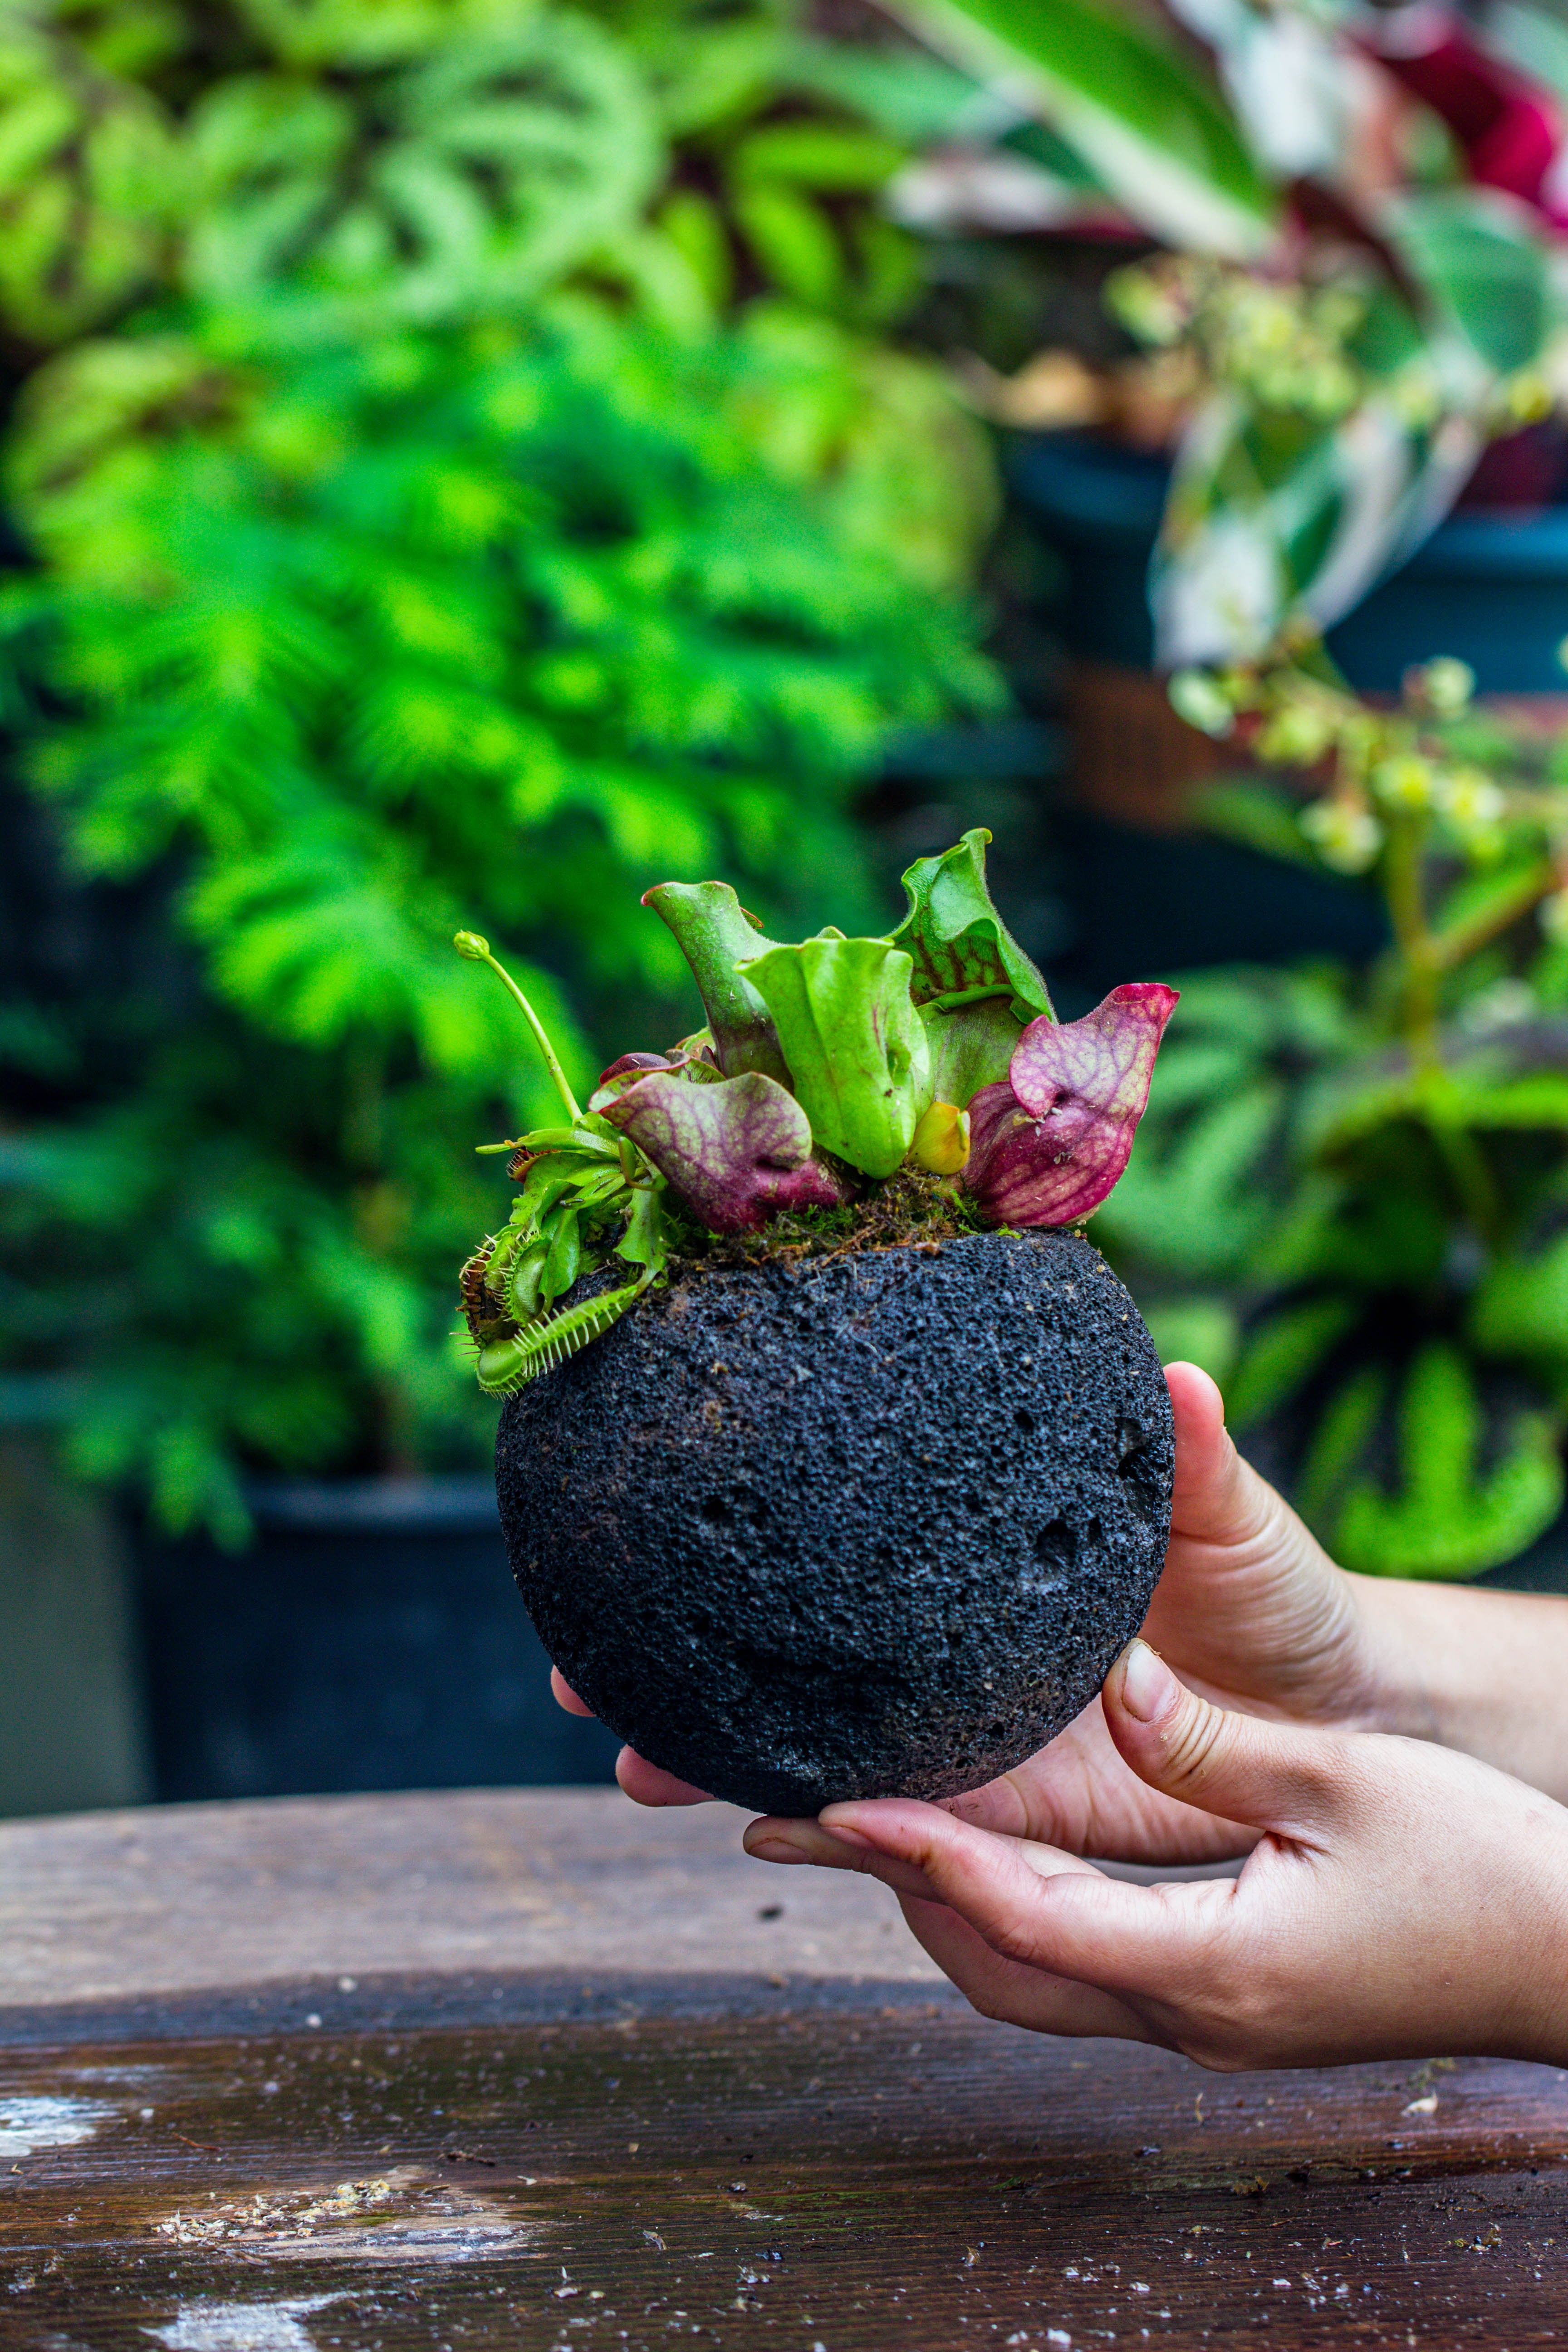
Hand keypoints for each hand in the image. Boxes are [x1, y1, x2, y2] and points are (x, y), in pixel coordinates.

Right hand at [553, 1361, 1388, 1845]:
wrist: (1335, 1711)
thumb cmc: (1277, 1594)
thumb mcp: (1231, 1518)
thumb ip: (1195, 1458)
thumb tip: (1179, 1370)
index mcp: (983, 1577)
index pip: (850, 1568)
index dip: (756, 1551)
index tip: (644, 1530)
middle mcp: (957, 1659)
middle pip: (805, 1665)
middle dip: (692, 1675)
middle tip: (585, 1674)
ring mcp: (976, 1744)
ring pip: (832, 1758)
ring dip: (734, 1764)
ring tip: (640, 1769)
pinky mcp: (1018, 1821)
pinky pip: (914, 1835)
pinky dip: (836, 1835)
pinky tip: (762, 1833)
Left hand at [739, 1640, 1567, 2069]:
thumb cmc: (1481, 1867)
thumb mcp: (1340, 1782)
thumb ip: (1209, 1738)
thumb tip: (1108, 1677)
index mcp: (1214, 1967)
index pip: (1024, 1913)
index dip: (923, 1855)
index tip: (837, 1806)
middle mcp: (1194, 2013)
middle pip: (1004, 1966)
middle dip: (904, 1892)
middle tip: (812, 1819)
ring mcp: (1210, 2021)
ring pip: (1035, 1978)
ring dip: (953, 1907)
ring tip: (878, 1826)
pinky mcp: (1229, 2004)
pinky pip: (1084, 1968)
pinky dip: (1017, 1912)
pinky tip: (996, 1851)